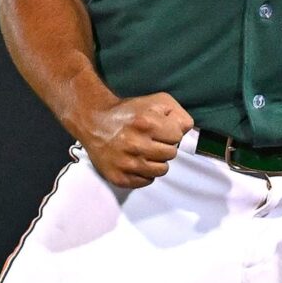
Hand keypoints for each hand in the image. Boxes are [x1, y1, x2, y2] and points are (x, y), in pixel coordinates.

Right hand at [79, 92, 194, 188]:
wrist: (94, 122)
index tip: (160, 130)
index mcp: (146, 123)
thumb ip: (177, 114)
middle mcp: (135, 144)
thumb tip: (187, 130)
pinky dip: (145, 173)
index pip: (177, 136)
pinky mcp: (119, 177)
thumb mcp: (156, 101)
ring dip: (157, 161)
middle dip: (164, 146)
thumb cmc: (129, 112)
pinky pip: (146, 181)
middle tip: (152, 141)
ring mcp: (126, 163)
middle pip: (171, 154)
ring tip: (145, 152)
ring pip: (161, 170)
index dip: (171, 132)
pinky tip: (136, 161)